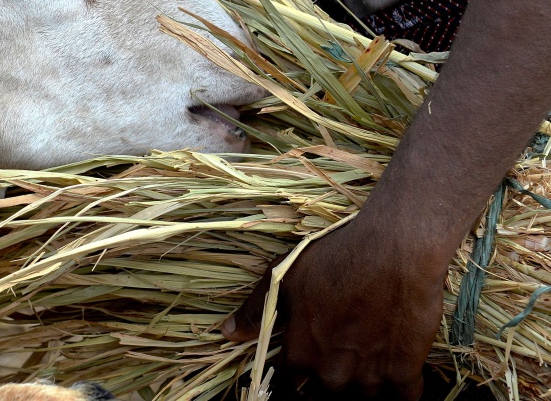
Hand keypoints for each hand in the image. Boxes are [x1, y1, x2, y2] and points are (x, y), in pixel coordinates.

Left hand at [222, 219, 445, 398]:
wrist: (395, 249)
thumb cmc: (336, 257)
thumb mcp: (285, 277)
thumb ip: (255, 311)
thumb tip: (227, 333)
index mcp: (301, 354)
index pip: (289, 387)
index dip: (295, 379)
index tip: (303, 371)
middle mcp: (332, 375)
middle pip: (325, 396)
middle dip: (328, 382)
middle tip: (339, 355)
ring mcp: (371, 379)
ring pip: (362, 399)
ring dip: (363, 386)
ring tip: (366, 356)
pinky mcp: (406, 374)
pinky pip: (404, 400)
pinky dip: (400, 390)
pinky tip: (396, 369)